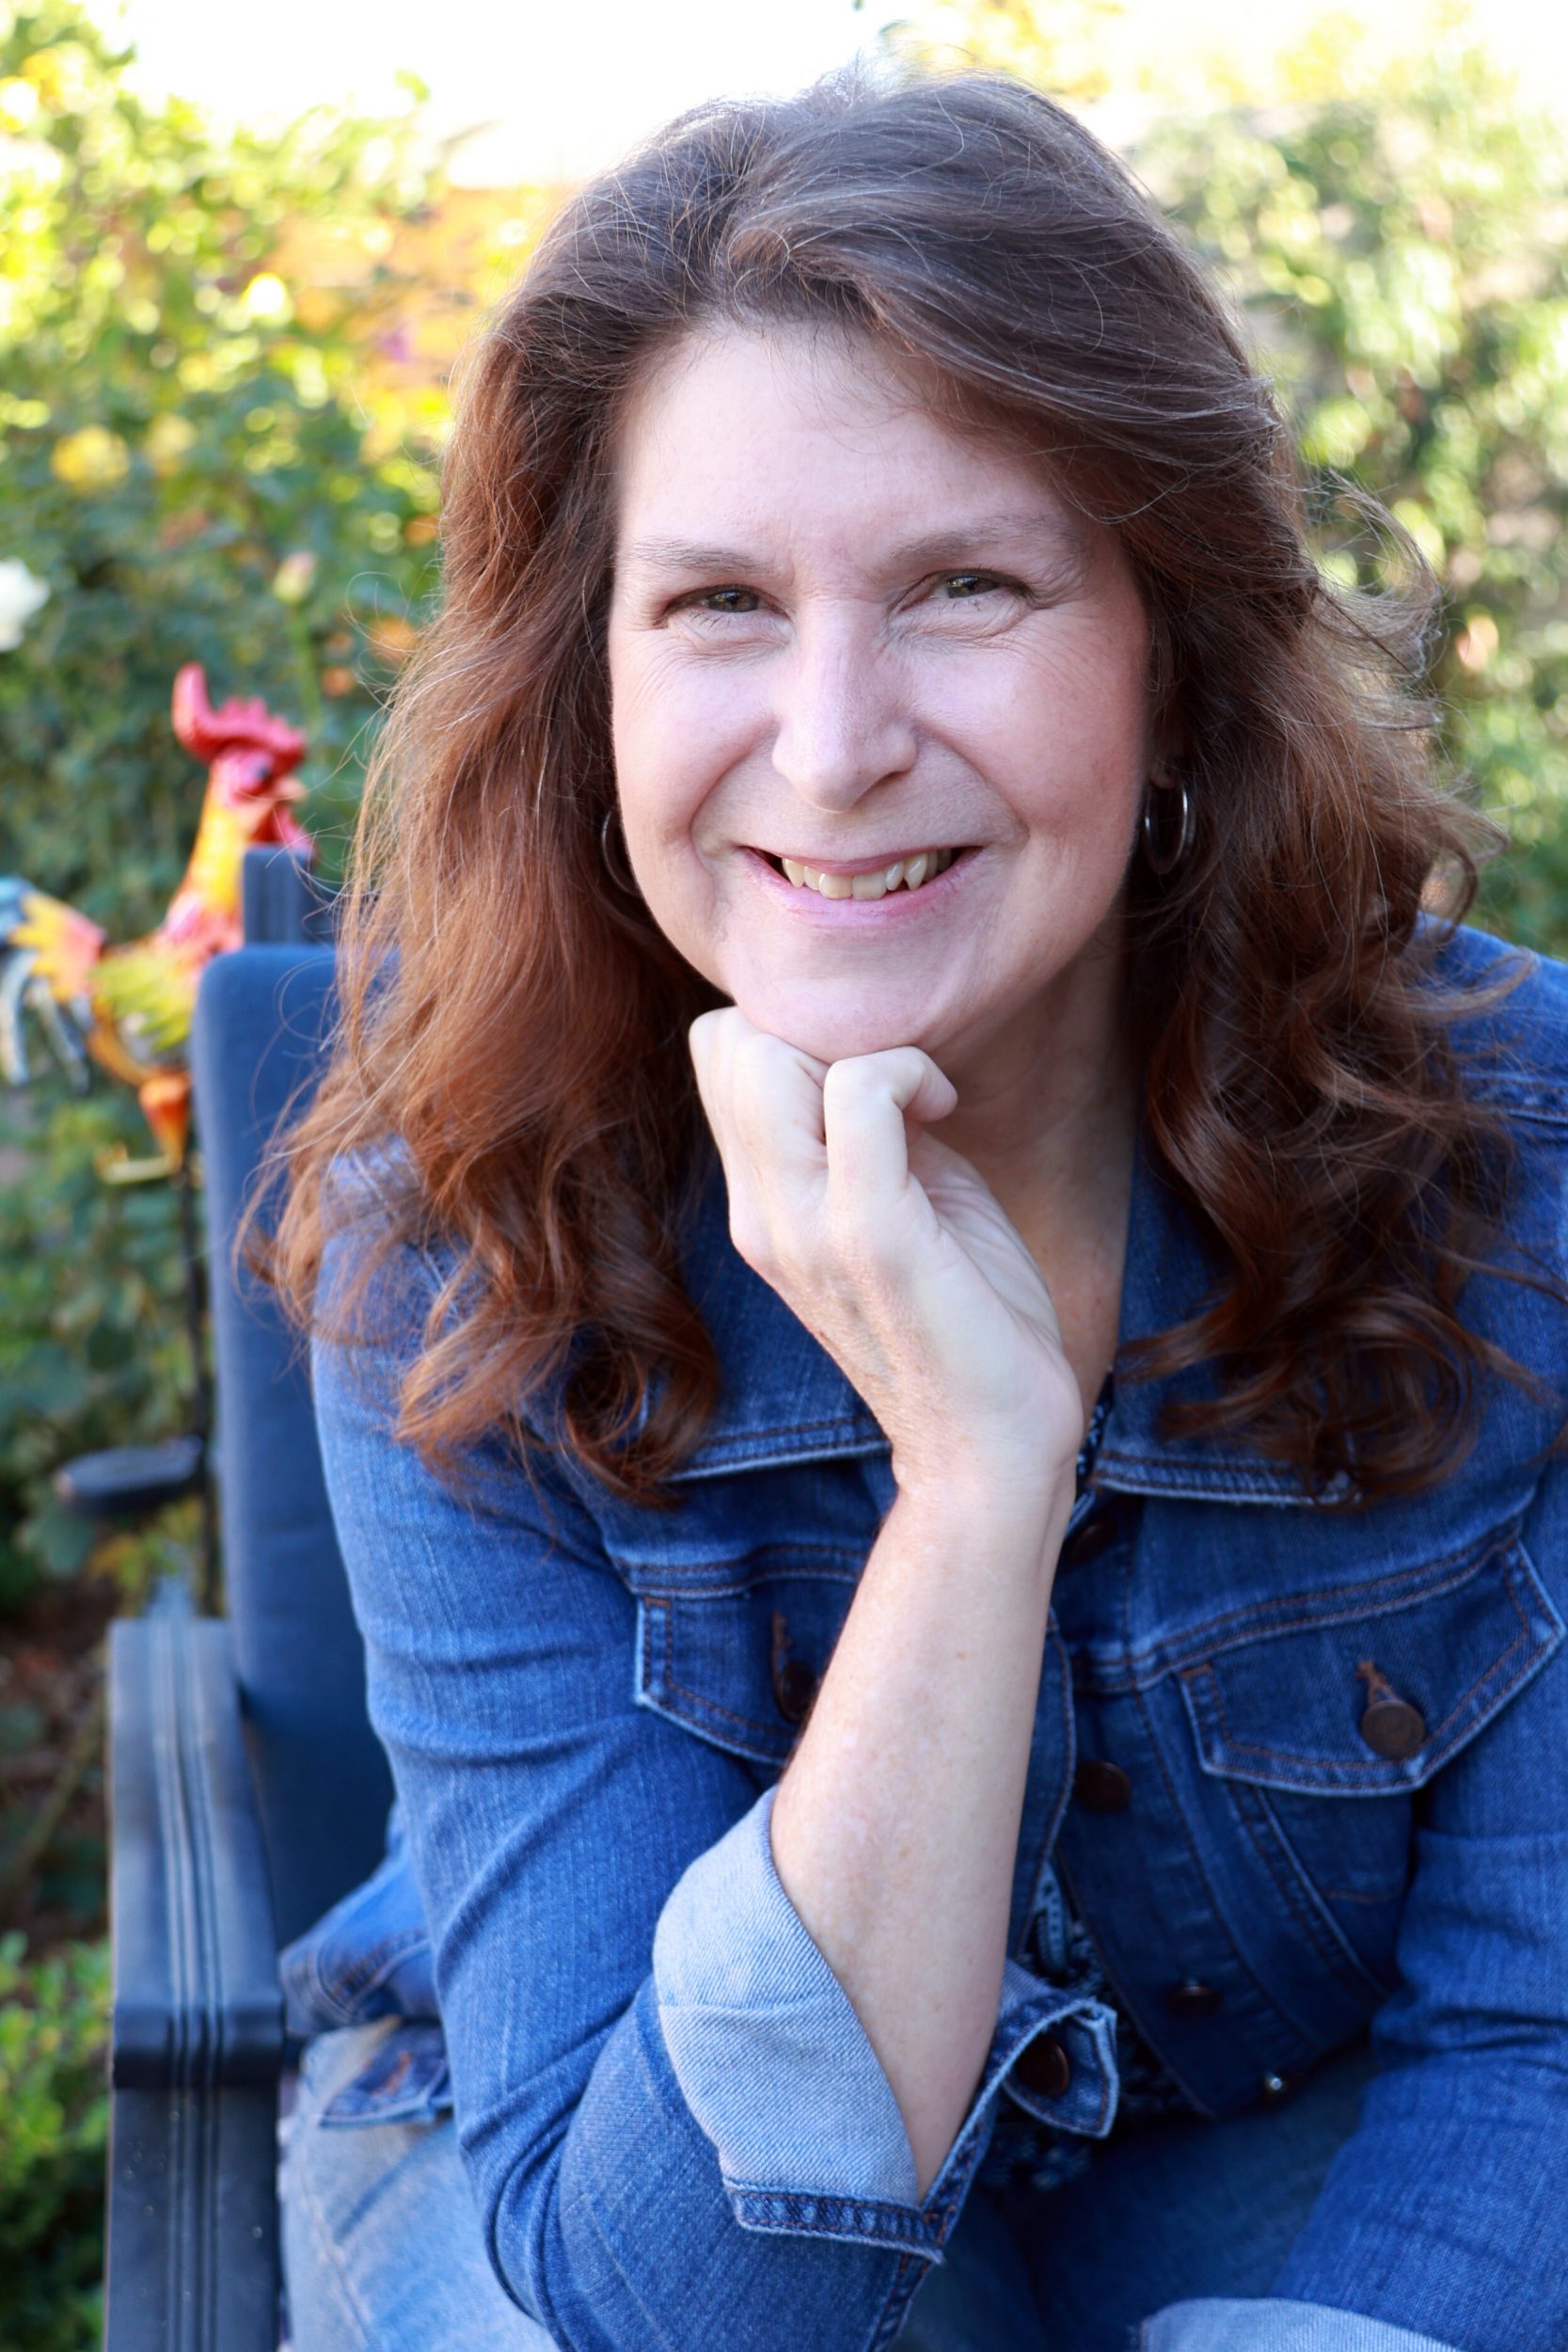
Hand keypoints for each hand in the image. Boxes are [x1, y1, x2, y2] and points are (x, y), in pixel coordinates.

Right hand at [688, 1007, 1083, 1500]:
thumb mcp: (899, 1201)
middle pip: (729, 1043)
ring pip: (771, 1057)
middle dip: (823, 1029)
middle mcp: (760, 1215)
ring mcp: (802, 1227)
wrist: (991, 1444)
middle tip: (899, 1082)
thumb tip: (870, 1049)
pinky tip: (945, 1109)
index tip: (875, 1076)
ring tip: (923, 1097)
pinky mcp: (867, 1234)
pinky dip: (909, 1071)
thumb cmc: (966, 1317)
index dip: (795, 1031)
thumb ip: (864, 1131)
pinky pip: (859, 1089)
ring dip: (864, 1047)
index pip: (717, 1056)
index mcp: (759, 1207)